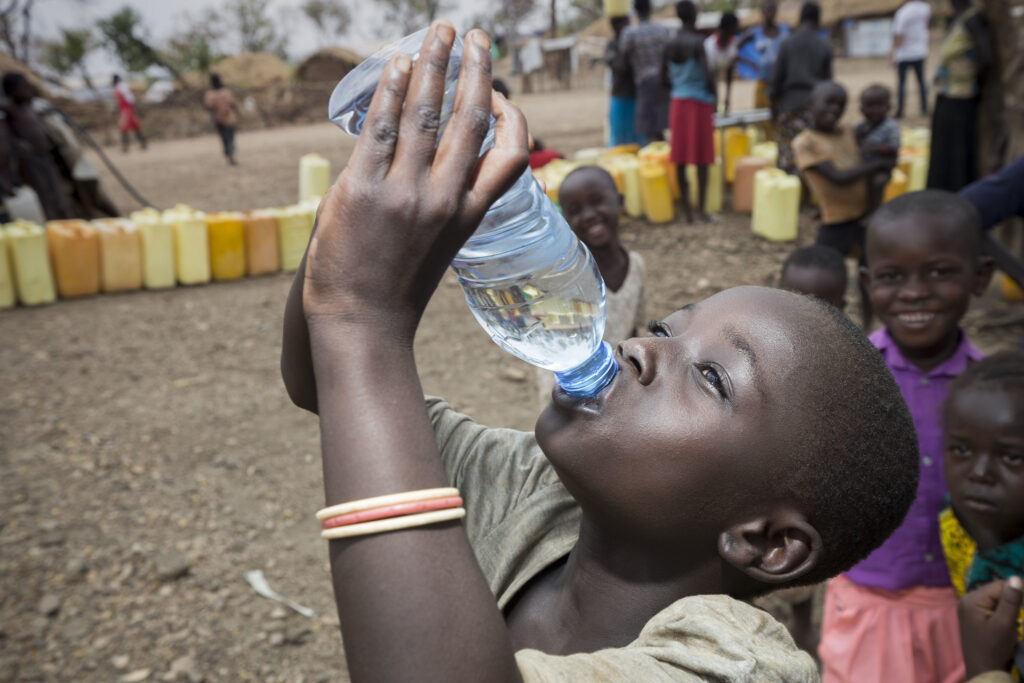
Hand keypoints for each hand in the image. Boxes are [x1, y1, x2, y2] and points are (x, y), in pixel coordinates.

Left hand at [302, 22, 527, 340]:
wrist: (360, 324)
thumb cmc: (395, 288)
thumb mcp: (437, 246)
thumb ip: (439, 200)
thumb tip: (432, 155)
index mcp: (468, 215)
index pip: (507, 155)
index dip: (510, 117)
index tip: (498, 92)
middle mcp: (444, 199)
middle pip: (469, 119)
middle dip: (475, 69)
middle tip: (474, 35)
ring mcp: (404, 194)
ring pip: (427, 112)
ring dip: (433, 63)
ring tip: (438, 32)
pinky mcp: (362, 191)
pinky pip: (381, 129)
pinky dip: (391, 91)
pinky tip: (396, 64)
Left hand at [958, 576, 1022, 676]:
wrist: (983, 670)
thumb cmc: (994, 648)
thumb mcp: (1005, 624)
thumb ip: (1011, 601)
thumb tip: (1016, 578)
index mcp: (971, 600)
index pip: (999, 586)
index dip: (1017, 593)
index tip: (1023, 609)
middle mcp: (967, 599)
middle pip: (996, 590)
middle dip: (1011, 600)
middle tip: (1017, 617)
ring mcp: (968, 607)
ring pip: (995, 598)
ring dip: (1007, 606)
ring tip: (1011, 621)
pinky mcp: (973, 615)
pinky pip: (991, 605)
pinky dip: (1001, 611)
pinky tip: (1004, 623)